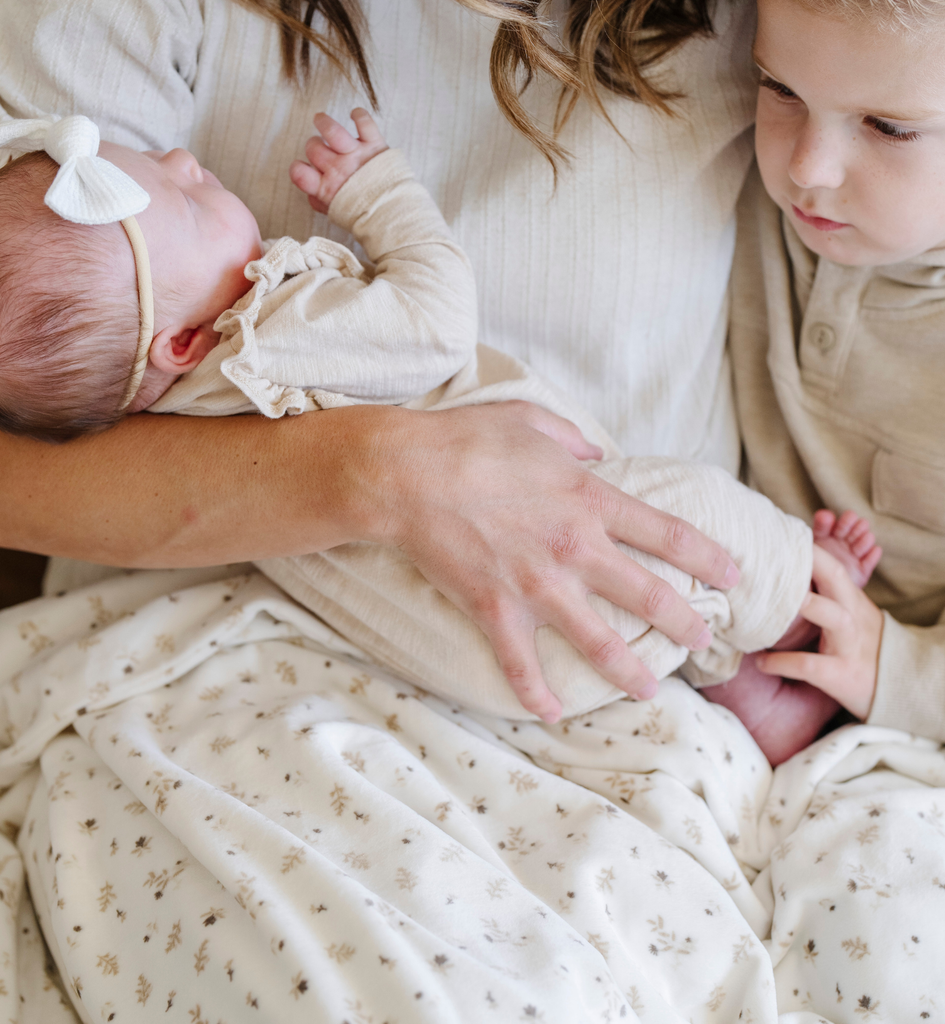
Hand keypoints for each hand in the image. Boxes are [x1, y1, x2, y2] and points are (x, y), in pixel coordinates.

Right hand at [289, 108, 388, 214]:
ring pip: (332, 130)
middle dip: (313, 146)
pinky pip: (365, 122)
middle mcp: (338, 169)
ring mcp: (356, 155)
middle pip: (314, 148)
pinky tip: (354, 115)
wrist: (391, 212)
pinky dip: (359, 115)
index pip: (299, 174)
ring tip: (320, 119)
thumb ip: (320, 201)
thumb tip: (311, 192)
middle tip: (321, 150)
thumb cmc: (361, 210)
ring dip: (324, 122)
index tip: (301, 169)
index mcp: (326, 188)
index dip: (297, 169)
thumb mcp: (336, 212)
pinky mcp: (374, 144)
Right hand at [355, 401, 738, 722]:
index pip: (668, 534)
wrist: (407, 475)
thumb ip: (574, 440)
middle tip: (704, 642)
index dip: (707, 558)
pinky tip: (549, 713)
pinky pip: (521, 663)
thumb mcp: (531, 421)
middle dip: (684, 623)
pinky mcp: (496, 609)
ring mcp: (537, 585)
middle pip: (649, 595)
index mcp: (590, 499)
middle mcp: (576, 548)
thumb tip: (596, 453)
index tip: (732, 576)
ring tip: (650, 690)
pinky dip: (536, 692)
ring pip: (600, 642)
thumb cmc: (467, 440)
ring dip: (630, 672)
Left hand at [756, 545, 880, 719]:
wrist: (900, 687)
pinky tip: (762, 662)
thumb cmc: (864, 647)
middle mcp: (852, 617)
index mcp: (851, 601)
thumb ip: (828, 597)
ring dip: (809, 605)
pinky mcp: (841, 674)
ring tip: (774, 603)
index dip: (809, 550)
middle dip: (812, 564)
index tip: (779, 537)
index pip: (832, 566)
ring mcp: (848, 645)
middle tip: (776, 555)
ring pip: (834, 617)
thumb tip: (784, 579)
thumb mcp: (853, 616)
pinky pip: (810, 665)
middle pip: (837, 580)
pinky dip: (783, 662)